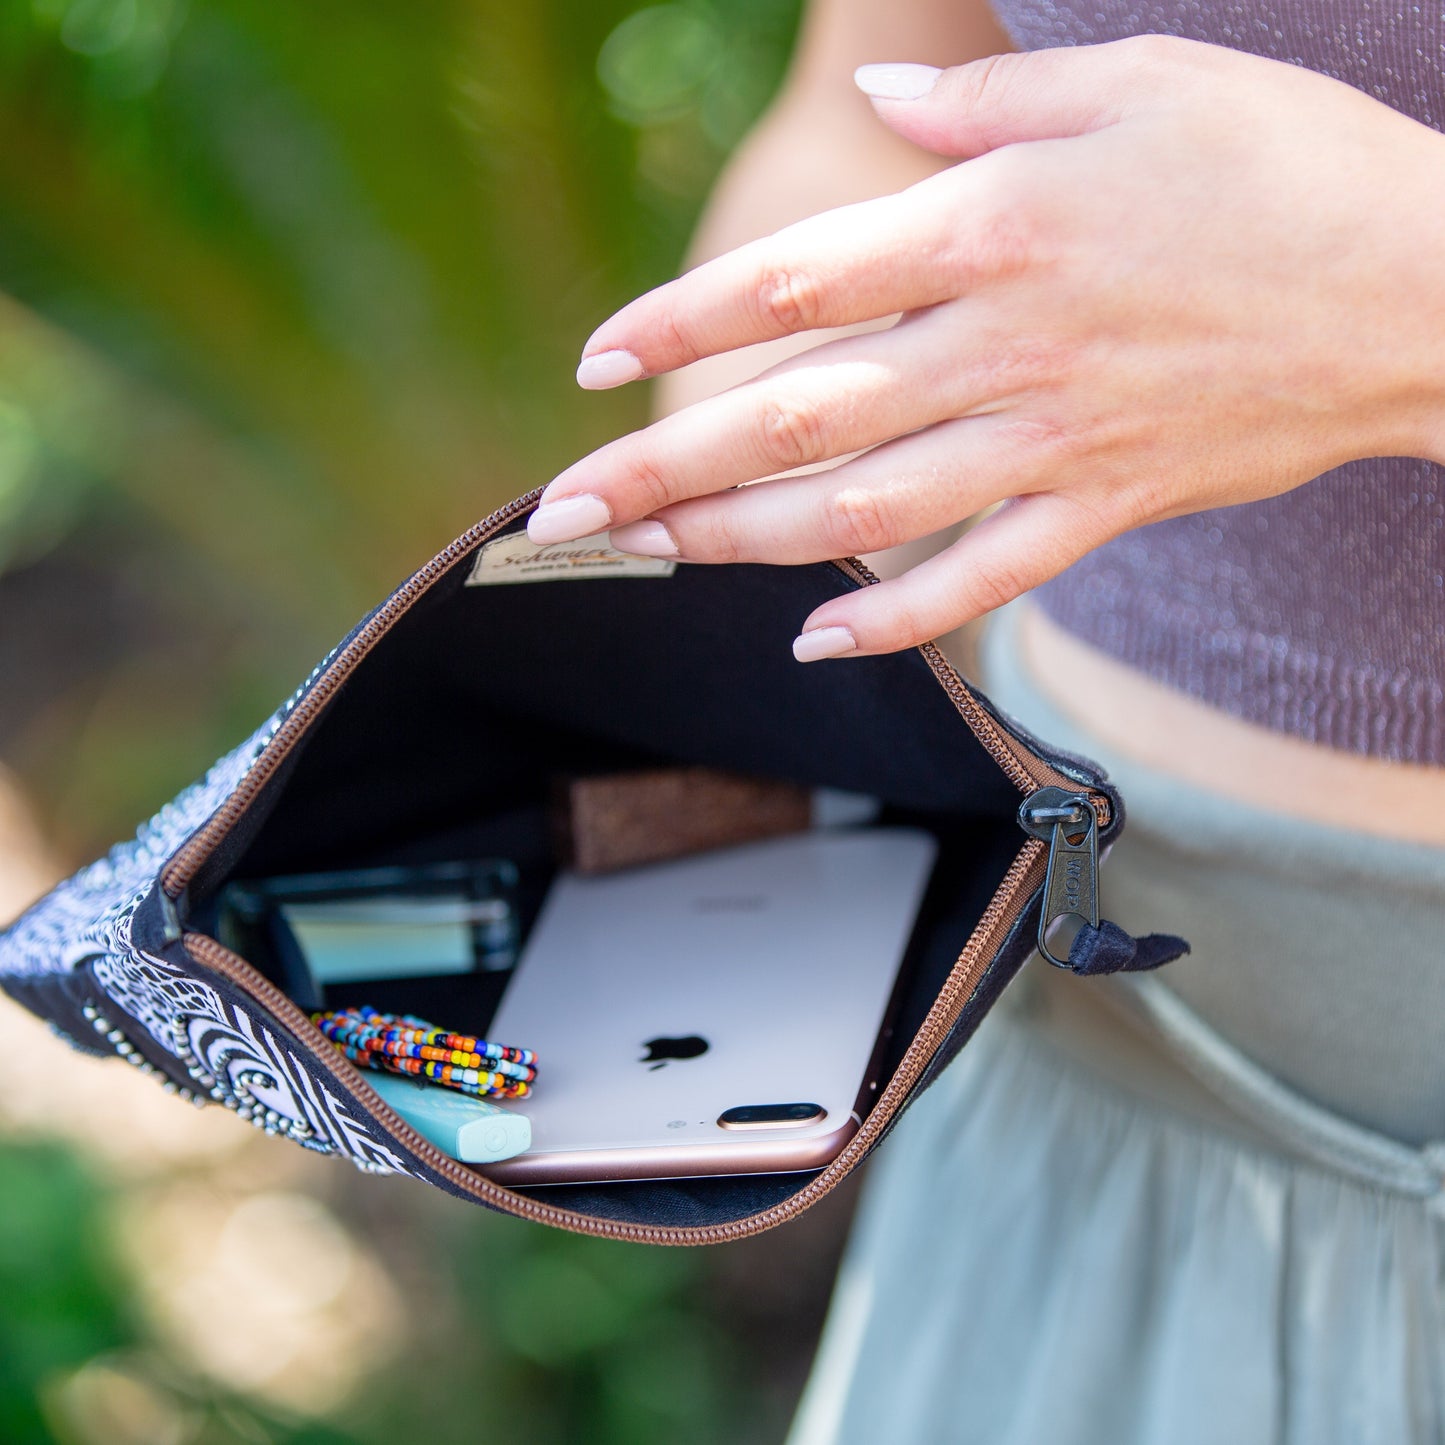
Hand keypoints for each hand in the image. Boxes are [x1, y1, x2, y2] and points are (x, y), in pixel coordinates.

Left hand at [528, 37, 1444, 659]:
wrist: (1424, 289)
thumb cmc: (1284, 165)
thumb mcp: (1138, 82)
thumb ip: (986, 104)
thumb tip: (877, 111)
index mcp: (996, 228)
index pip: (799, 281)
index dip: (685, 322)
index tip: (597, 358)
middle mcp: (1004, 347)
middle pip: (800, 418)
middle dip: (669, 465)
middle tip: (569, 509)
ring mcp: (1051, 443)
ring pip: (865, 514)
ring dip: (742, 543)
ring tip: (653, 558)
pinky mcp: (1102, 508)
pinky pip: (979, 583)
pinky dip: (894, 620)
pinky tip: (813, 642)